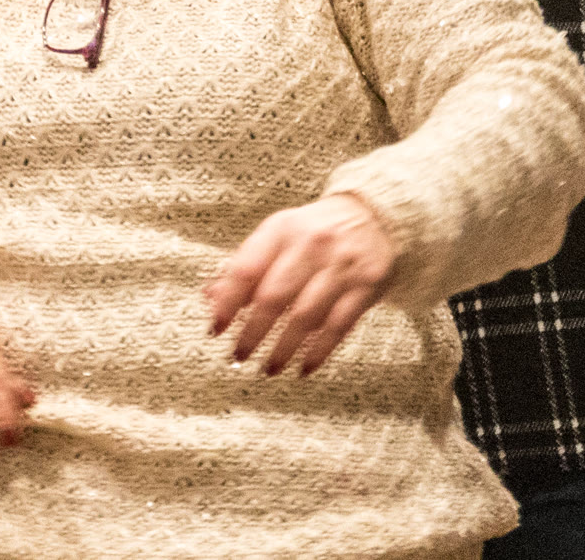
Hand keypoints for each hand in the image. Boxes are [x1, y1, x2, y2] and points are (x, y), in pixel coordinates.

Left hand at [205, 193, 396, 376]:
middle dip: (253, 332)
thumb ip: (246, 265)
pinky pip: (338, 326)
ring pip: (305, 315)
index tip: (216, 328)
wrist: (374, 216)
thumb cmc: (315, 231)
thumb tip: (211, 298)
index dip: (227, 302)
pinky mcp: (365, 286)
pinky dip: (319, 350)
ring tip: (269, 368)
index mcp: (281, 229)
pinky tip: (304, 366)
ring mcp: (340, 266)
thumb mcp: (279, 235)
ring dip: (284, 348)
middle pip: (274, 296)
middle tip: (240, 355)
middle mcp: (310, 245)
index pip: (246, 268)